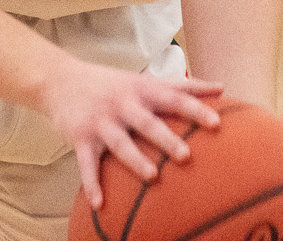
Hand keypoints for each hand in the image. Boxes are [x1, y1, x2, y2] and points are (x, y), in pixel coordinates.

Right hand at [36, 58, 223, 208]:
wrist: (61, 80)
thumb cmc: (113, 84)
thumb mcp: (146, 80)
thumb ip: (183, 85)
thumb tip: (222, 87)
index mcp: (143, 90)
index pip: (175, 98)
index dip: (196, 110)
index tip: (217, 124)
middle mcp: (123, 105)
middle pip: (148, 123)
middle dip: (166, 139)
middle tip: (186, 156)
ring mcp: (102, 122)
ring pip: (121, 144)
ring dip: (136, 160)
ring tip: (153, 177)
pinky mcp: (81, 138)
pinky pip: (87, 164)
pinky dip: (92, 184)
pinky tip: (99, 204)